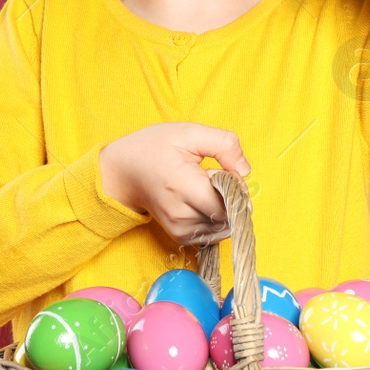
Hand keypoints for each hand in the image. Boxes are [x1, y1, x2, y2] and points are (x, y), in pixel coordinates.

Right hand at [98, 123, 251, 246]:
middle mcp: (180, 214)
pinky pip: (214, 233)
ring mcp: (179, 229)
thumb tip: (245, 171)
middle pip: (228, 215)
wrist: (124, 172)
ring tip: (204, 188)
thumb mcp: (189, 132)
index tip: (220, 169)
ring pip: (224, 226)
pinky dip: (217, 218)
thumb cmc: (155, 148)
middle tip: (212, 176)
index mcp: (182, 185)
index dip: (234, 186)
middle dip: (231, 196)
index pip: (227, 202)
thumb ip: (224, 144)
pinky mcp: (180, 237)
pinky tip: (202, 201)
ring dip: (224, 208)